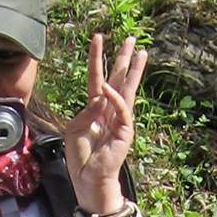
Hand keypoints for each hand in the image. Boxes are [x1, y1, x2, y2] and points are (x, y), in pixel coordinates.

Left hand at [63, 34, 145, 215]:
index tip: (98, 37)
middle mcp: (109, 110)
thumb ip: (86, 111)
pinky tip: (108, 89)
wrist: (89, 179)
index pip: (96, 77)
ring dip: (133, 70)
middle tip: (130, 38)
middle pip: (117, 78)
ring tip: (140, 51)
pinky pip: (121, 110)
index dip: (96, 58)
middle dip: (123, 58)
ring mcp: (119, 120)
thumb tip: (100, 95)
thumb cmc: (81, 158)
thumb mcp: (75, 129)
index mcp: (95, 109)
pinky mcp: (125, 131)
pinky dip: (114, 99)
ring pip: (127, 89)